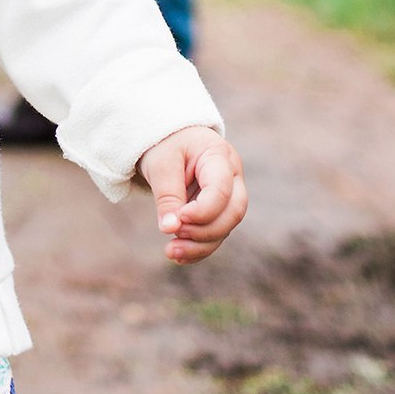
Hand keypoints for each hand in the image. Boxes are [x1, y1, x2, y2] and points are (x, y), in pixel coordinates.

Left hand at [138, 126, 245, 264]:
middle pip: (233, 212)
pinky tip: (179, 255)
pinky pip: (215, 234)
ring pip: (226, 228)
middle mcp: (231, 177)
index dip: (203, 211)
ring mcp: (228, 195)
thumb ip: (167, 195)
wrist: (168, 138)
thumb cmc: (165, 144)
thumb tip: (170, 229)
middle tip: (175, 234)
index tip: (178, 219)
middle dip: (206, 231)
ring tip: (171, 251)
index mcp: (220, 157)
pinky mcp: (217, 211)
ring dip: (200, 245)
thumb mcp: (161, 164)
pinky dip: (198, 248)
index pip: (222, 191)